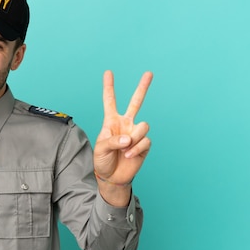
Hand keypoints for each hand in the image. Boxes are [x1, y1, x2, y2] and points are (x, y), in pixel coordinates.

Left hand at [93, 70, 151, 201]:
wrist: (112, 177)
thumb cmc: (103, 161)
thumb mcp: (101, 149)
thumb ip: (113, 140)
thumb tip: (128, 138)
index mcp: (111, 121)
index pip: (110, 101)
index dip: (109, 87)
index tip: (108, 72)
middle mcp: (125, 124)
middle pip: (136, 102)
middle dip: (142, 88)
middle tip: (149, 73)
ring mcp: (136, 133)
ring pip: (143, 126)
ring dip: (134, 138)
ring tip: (125, 149)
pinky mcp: (144, 144)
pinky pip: (145, 141)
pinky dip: (136, 149)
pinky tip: (129, 156)